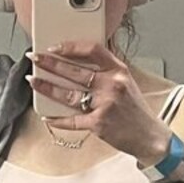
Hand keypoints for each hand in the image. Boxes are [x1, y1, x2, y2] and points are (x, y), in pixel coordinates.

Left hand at [28, 41, 171, 166]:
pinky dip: (58, 119)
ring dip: (47, 87)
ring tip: (33, 81)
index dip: (70, 47)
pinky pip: (72, 120)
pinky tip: (47, 116)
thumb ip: (107, 71)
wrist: (149, 136)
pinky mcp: (99, 124)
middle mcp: (113, 85)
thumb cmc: (135, 110)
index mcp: (119, 70)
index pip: (92, 50)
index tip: (54, 46)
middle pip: (75, 71)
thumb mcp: (127, 82)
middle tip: (35, 58)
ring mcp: (105, 104)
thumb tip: (79, 61)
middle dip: (50, 64)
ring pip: (68, 94)